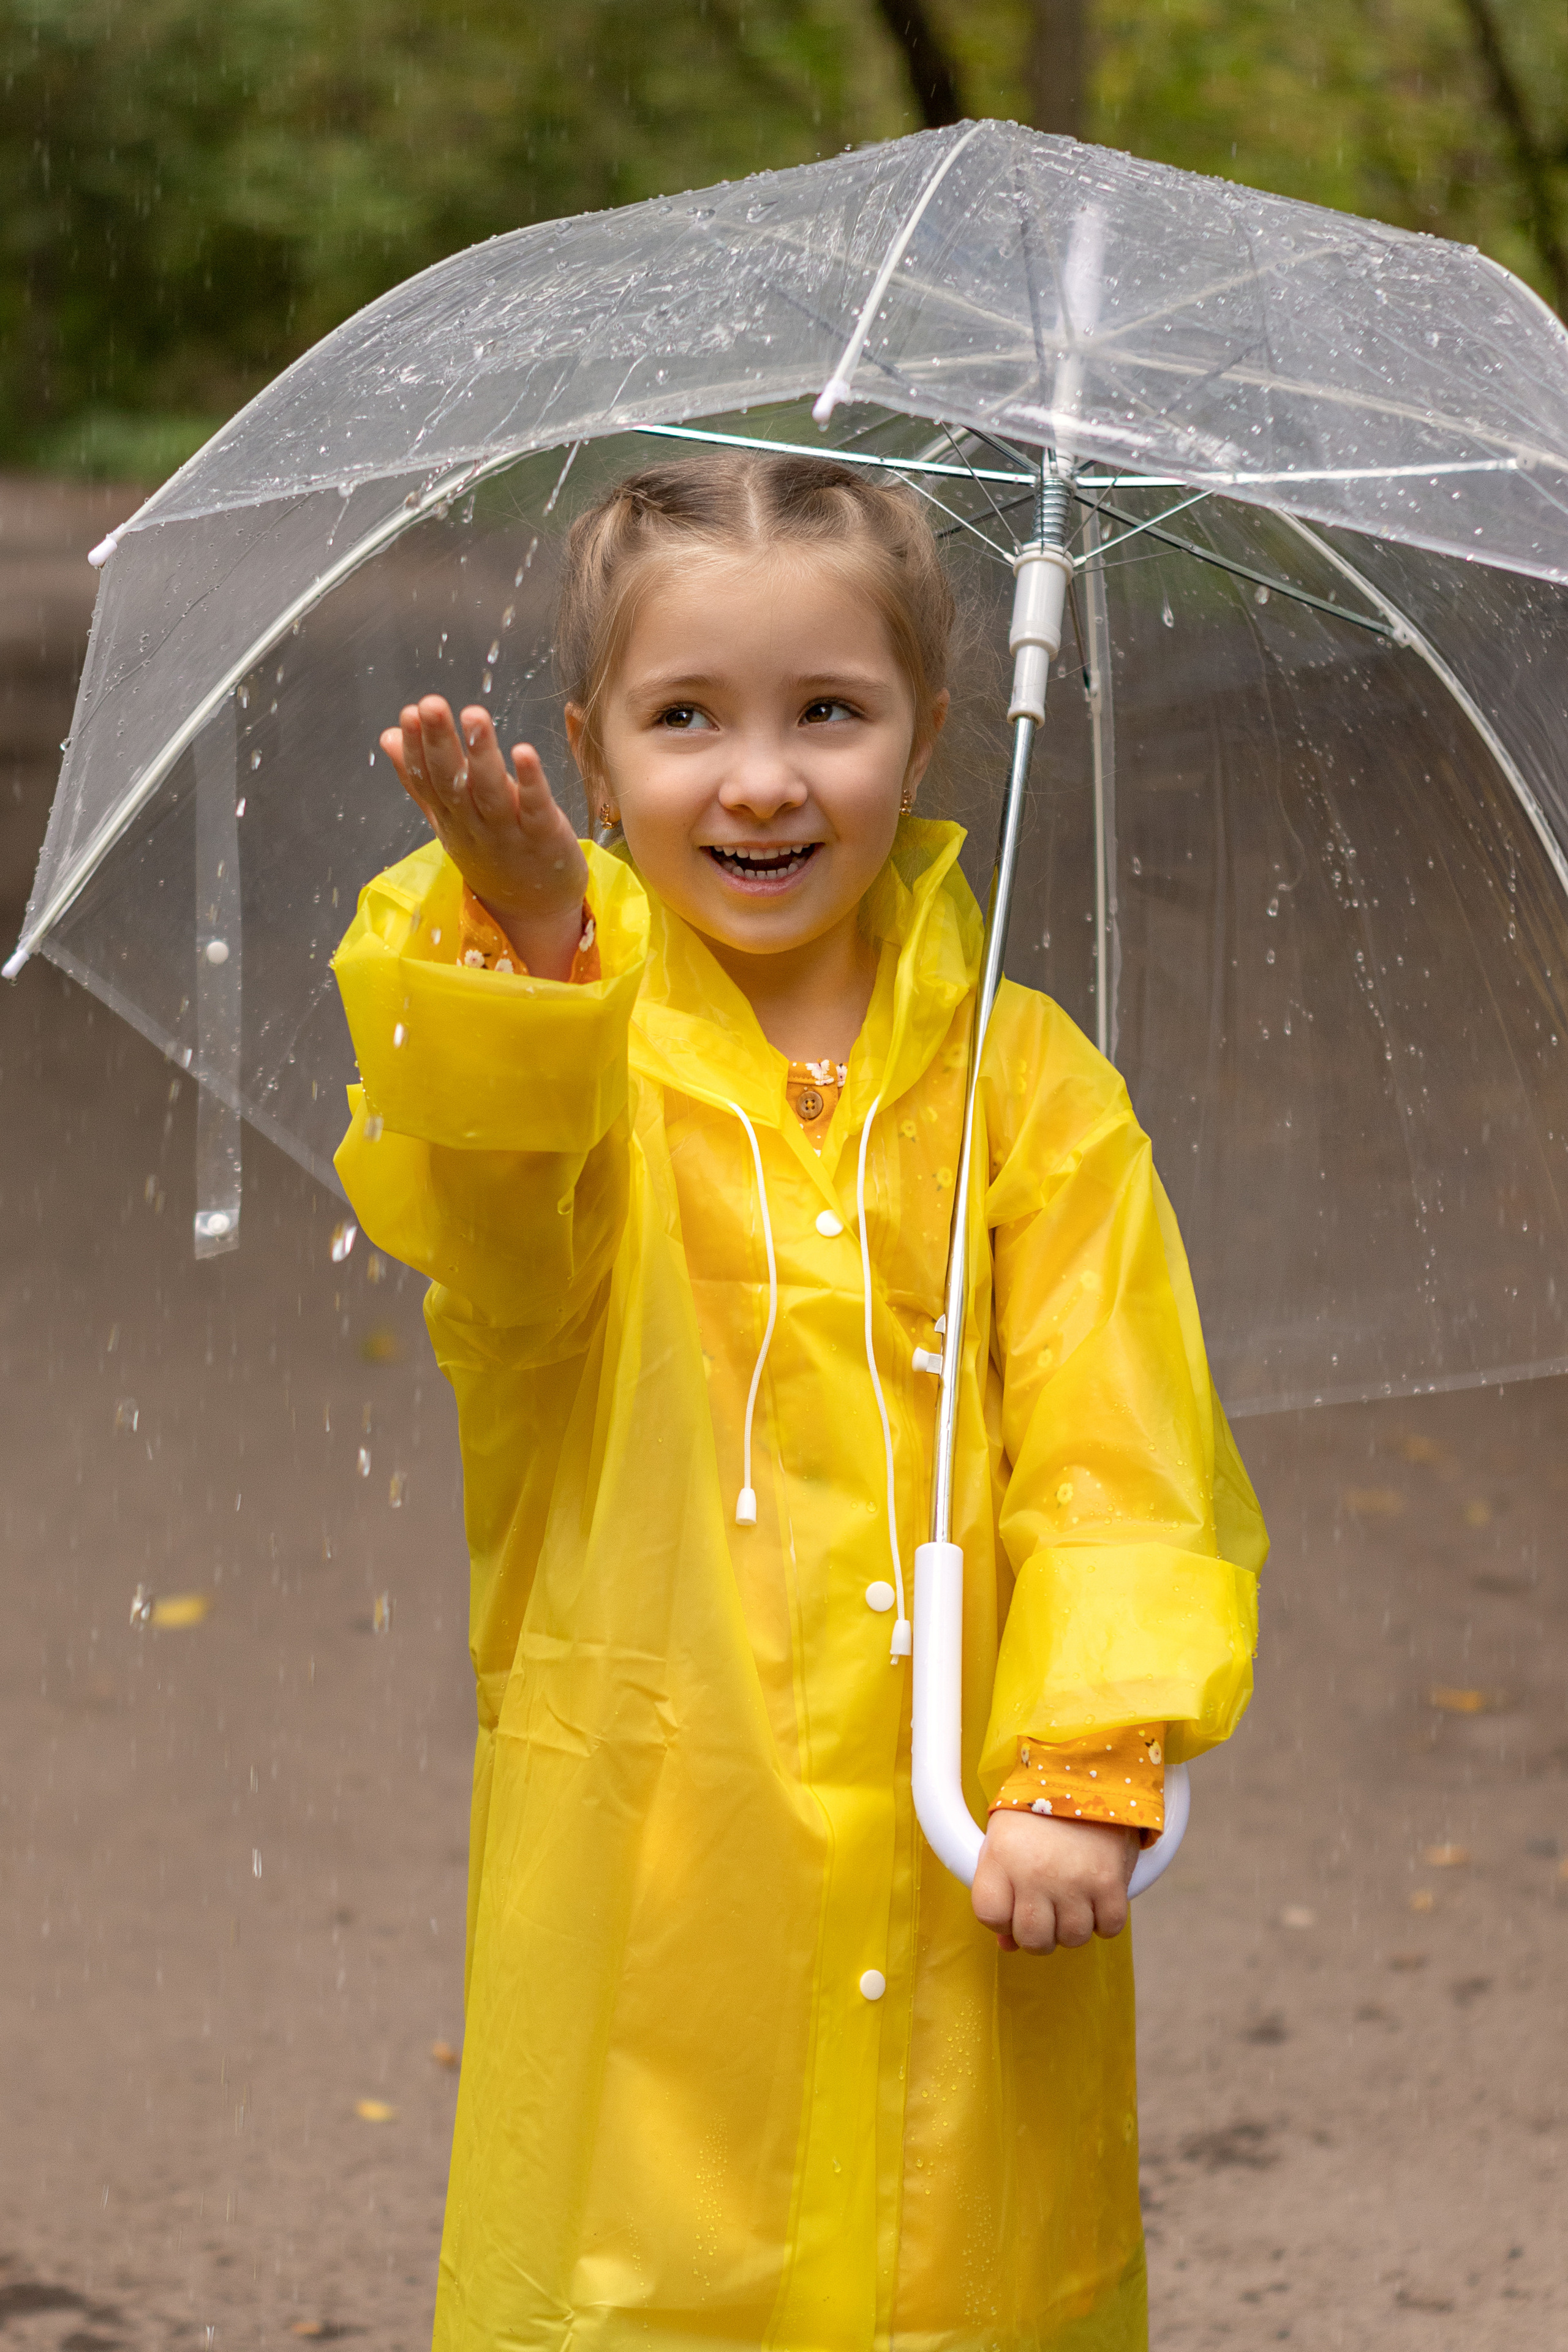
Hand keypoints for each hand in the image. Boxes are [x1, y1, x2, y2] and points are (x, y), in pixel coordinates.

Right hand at [379, 695, 588, 979]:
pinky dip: (530, 781)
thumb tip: (386, 738)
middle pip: (452, 782)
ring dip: (481, 754)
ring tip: (473, 715)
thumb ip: (420, 782)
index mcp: (450, 817)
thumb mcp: (448, 820)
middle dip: (440, 742)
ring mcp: (508, 833)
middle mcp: (474, 825)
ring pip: (490, 792)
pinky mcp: (544, 837)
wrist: (532, 913)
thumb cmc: (491, 856)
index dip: (416, 748)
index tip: (409, 713)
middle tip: (430, 704)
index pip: (427, 780)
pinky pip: (535, 807)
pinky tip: (523, 751)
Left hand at [971, 1811, 1137, 1954]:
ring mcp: (1073, 1881)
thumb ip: (1000, 1893)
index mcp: (1001, 1858)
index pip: (989, 1916)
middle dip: (1039, 1935)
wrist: (1086, 1778)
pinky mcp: (1109, 1883)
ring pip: (1072, 1939)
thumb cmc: (1038, 1814)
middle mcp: (1034, 1873)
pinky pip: (1108, 1928)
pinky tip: (1097, 1900)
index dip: (1001, 1920)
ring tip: (1073, 1901)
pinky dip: (1105, 1921)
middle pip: (1033, 1939)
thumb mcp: (1005, 1843)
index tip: (1012, 1906)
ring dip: (1073, 1928)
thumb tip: (1007, 1946)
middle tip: (1047, 1913)